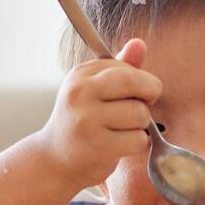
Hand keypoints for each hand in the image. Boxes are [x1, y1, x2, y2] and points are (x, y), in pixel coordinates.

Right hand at [31, 38, 161, 192]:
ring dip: (140, 126)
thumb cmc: (81, 123)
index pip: (126, 68)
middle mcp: (80, 92)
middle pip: (136, 83)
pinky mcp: (97, 145)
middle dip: (149, 95)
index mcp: (80, 74)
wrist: (54, 160)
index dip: (141, 81)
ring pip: (140, 114)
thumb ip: (120, 68)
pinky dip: (137, 144)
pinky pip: (138, 139)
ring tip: (122, 131)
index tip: (133, 95)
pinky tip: (121, 146)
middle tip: (141, 108)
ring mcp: (87, 119)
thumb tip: (139, 43)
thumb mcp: (94, 90)